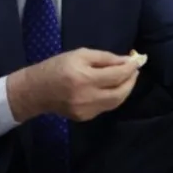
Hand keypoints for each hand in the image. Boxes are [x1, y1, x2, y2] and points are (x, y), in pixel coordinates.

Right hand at [6, 48, 139, 122]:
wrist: (35, 90)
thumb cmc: (57, 66)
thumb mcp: (80, 54)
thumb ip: (105, 58)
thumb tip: (126, 61)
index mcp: (84, 78)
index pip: (116, 75)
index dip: (130, 68)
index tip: (138, 60)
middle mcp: (87, 97)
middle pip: (120, 93)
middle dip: (131, 81)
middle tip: (134, 70)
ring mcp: (86, 110)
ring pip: (115, 102)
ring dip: (125, 90)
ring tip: (126, 78)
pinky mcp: (85, 117)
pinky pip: (106, 107)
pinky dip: (113, 97)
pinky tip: (112, 88)